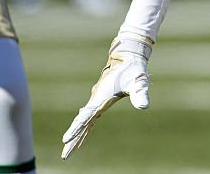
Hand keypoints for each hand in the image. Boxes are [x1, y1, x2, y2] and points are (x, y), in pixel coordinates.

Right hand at [62, 33, 152, 158]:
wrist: (127, 55)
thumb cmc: (133, 69)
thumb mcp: (138, 82)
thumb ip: (140, 94)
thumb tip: (144, 107)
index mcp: (101, 97)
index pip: (86, 117)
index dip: (76, 128)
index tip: (66, 140)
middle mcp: (96, 99)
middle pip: (82, 123)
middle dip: (73, 139)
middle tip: (65, 155)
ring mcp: (97, 99)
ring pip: (84, 120)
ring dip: (77, 134)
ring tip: (69, 149)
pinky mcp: (101, 100)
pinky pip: (90, 117)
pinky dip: (84, 127)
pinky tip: (82, 134)